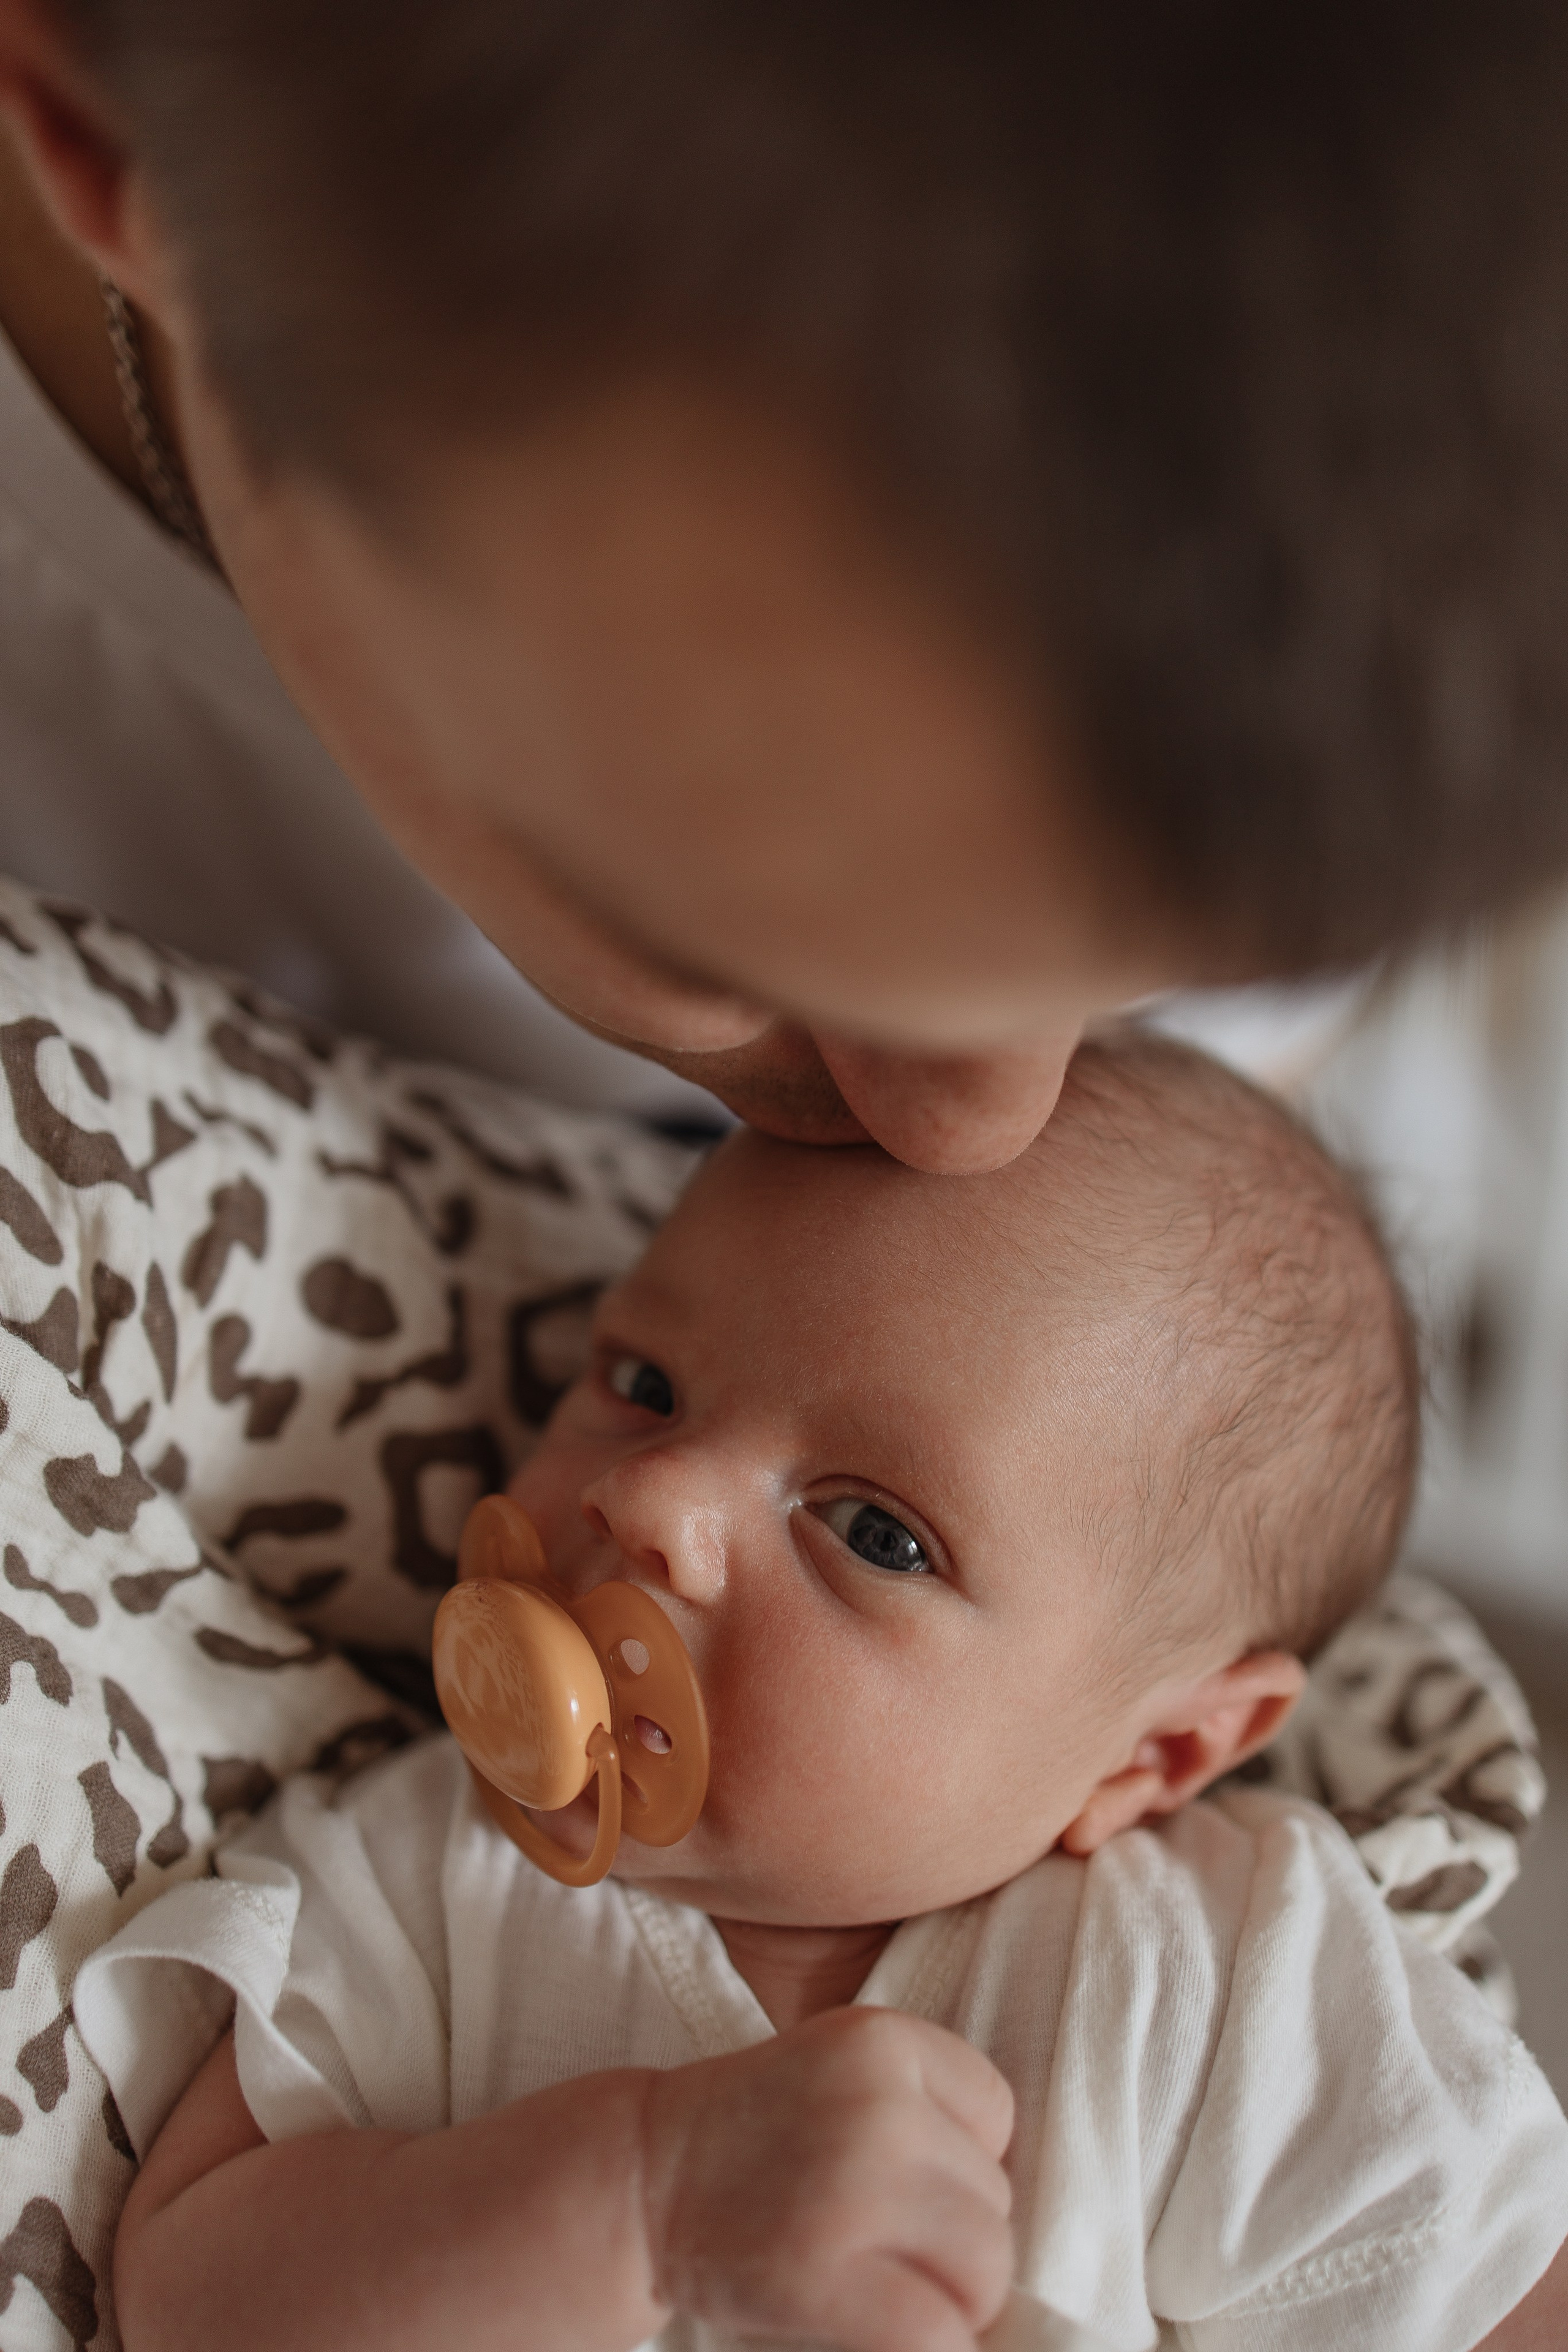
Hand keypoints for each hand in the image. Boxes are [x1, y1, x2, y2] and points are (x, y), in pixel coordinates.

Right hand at [640, 2005, 1014, 2351]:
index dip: (960, 2162)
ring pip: (985, 2269)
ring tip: (881, 2286)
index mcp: (882, 2039)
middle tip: (878, 2245)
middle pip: (995, 2201)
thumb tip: (1027, 2212)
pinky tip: (883, 2332)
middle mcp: (877, 2104)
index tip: (901, 2181)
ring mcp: (851, 2188)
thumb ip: (925, 2112)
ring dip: (949, 2299)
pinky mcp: (823, 2271)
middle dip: (952, 2240)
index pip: (996, 2114)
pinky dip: (933, 2349)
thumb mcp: (844, 2076)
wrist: (642, 2177)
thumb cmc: (758, 2135)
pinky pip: (939, 2333)